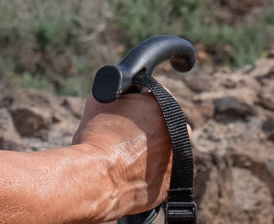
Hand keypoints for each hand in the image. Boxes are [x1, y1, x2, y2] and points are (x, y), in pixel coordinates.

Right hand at [71, 91, 171, 219]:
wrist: (97, 175)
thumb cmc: (97, 136)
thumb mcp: (101, 98)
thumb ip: (120, 90)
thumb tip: (121, 90)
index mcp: (160, 104)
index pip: (154, 95)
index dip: (139, 101)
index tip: (129, 110)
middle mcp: (176, 130)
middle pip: (163, 122)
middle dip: (149, 125)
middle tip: (126, 134)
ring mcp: (176, 158)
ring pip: (165, 148)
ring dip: (152, 148)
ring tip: (127, 154)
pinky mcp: (170, 182)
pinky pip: (162, 172)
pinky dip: (150, 171)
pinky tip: (130, 170)